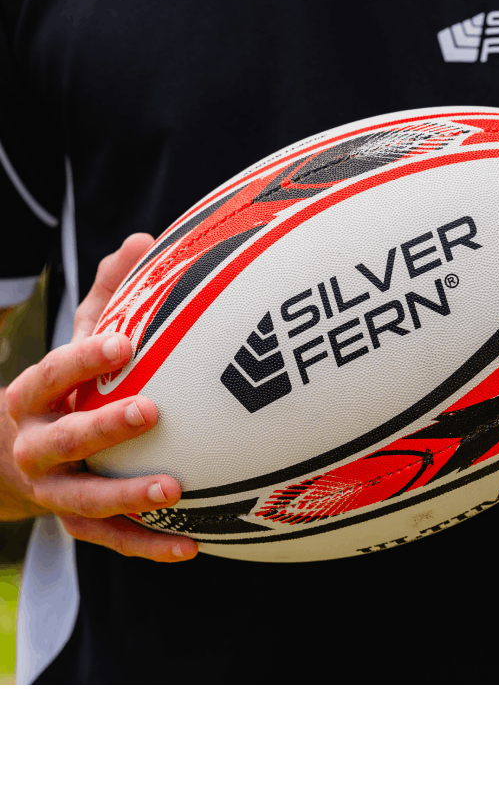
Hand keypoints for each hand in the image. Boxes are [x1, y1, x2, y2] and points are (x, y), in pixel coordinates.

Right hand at [5, 235, 197, 561]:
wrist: (9, 460)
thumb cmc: (62, 392)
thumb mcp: (73, 348)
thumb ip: (106, 299)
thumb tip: (144, 240)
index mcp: (31, 397)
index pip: (52, 373)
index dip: (83, 359)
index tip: (125, 343)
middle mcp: (34, 446)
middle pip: (65, 438)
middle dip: (103, 426)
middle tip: (151, 410)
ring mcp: (52, 491)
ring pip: (84, 499)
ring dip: (128, 496)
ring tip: (175, 489)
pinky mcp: (74, 525)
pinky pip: (110, 542)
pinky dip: (148, 546)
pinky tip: (191, 547)